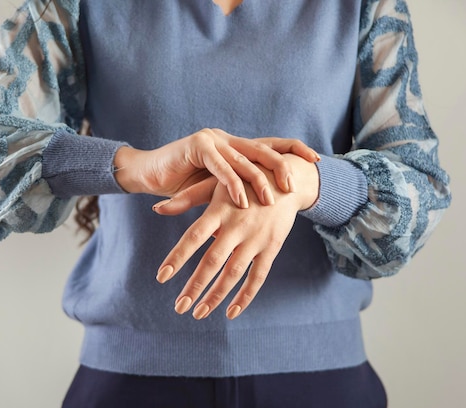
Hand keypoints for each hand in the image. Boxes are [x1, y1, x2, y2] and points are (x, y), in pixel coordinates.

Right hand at [114, 128, 318, 207]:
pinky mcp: (197, 146)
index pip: (271, 145)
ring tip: (272, 200)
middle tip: (294, 186)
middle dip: (283, 166)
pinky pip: (221, 167)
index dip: (295, 149)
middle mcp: (228, 139)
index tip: (317, 160)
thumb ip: (239, 191)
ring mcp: (213, 140)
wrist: (148, 173)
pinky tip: (243, 202)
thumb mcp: (217, 188)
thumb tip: (269, 210)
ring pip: (244, 159)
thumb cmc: (182, 183)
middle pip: (264, 148)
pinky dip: (233, 185)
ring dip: (259, 181)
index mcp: (236, 147)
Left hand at [154, 154, 319, 319]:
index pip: (194, 236)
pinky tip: (231, 312)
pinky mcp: (272, 246)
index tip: (162, 276)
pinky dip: (245, 296)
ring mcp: (256, 238)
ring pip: (234, 273)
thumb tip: (157, 209)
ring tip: (198, 313)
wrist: (286, 178)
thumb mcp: (216, 184)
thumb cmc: (242, 181)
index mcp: (219, 210)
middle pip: (213, 261)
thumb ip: (187, 198)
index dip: (178, 256)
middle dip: (195, 286)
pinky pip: (258, 276)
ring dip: (216, 296)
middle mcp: (237, 226)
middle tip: (179, 307)